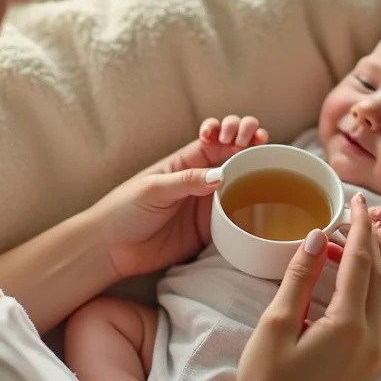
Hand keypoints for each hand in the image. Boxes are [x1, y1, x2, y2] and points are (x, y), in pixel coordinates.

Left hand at [99, 116, 267, 278]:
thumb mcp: (154, 189)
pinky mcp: (209, 230)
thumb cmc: (123, 211)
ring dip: (256, 169)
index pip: (215, 139)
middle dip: (249, 139)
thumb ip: (187, 181)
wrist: (111, 250)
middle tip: (257, 138)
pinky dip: (253, 208)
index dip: (231, 130)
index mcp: (185, 162)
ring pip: (240, 183)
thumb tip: (221, 174)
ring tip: (269, 160)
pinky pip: (236, 216)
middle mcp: (199, 180)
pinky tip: (267, 202)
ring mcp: (207, 204)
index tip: (239, 133)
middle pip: (233, 155)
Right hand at [235, 193, 380, 380]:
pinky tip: (366, 273)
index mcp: (349, 326)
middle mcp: (372, 338)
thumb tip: (318, 236)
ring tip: (365, 233)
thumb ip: (300, 277)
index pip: (361, 262)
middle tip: (361, 208)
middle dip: (373, 237)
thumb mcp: (276, 324)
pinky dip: (379, 285)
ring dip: (379, 260)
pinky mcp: (371, 363)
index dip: (359, 226)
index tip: (355, 199)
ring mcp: (376, 354)